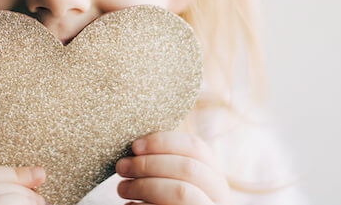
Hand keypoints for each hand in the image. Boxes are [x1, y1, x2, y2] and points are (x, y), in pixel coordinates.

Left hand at [115, 131, 229, 204]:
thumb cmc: (166, 200)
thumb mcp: (174, 179)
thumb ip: (164, 162)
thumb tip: (136, 147)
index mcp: (213, 174)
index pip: (195, 146)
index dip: (163, 142)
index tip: (134, 146)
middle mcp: (218, 193)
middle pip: (187, 167)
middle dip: (149, 164)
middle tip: (121, 167)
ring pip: (180, 191)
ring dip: (144, 186)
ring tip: (122, 188)